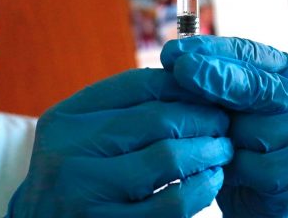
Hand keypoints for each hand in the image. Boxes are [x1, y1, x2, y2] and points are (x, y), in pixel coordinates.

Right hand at [6, 68, 233, 217]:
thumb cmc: (73, 180)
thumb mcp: (79, 138)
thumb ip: (119, 113)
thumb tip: (186, 83)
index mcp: (64, 120)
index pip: (136, 85)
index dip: (182, 84)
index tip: (207, 91)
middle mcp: (67, 152)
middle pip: (155, 119)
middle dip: (202, 117)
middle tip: (223, 121)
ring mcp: (86, 194)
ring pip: (168, 158)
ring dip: (207, 151)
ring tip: (222, 149)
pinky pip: (171, 204)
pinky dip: (200, 188)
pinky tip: (210, 181)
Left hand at [161, 36, 287, 217]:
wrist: (252, 192)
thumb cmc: (234, 136)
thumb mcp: (221, 101)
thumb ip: (207, 78)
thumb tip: (173, 56)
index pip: (247, 53)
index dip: (210, 51)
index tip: (175, 52)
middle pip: (255, 86)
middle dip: (214, 77)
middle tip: (180, 69)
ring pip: (250, 129)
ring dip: (223, 138)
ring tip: (218, 145)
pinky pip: (253, 165)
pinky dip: (233, 168)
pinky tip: (228, 169)